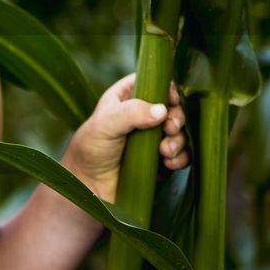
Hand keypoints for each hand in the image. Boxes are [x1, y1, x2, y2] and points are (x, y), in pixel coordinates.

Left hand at [63, 76, 188, 204]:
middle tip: (169, 129)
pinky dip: (181, 157)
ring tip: (165, 151)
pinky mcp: (160, 160)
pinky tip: (168, 163)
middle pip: (172, 107)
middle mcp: (142, 115)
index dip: (168, 89)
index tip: (171, 101)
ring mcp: (152, 138)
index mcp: (126, 97)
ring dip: (179, 140)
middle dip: (176, 118)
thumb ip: (131, 113)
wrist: (88, 187)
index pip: (154, 83)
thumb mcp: (105, 124)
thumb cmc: (90, 149)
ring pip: (180, 132)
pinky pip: (181, 154)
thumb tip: (162, 111)